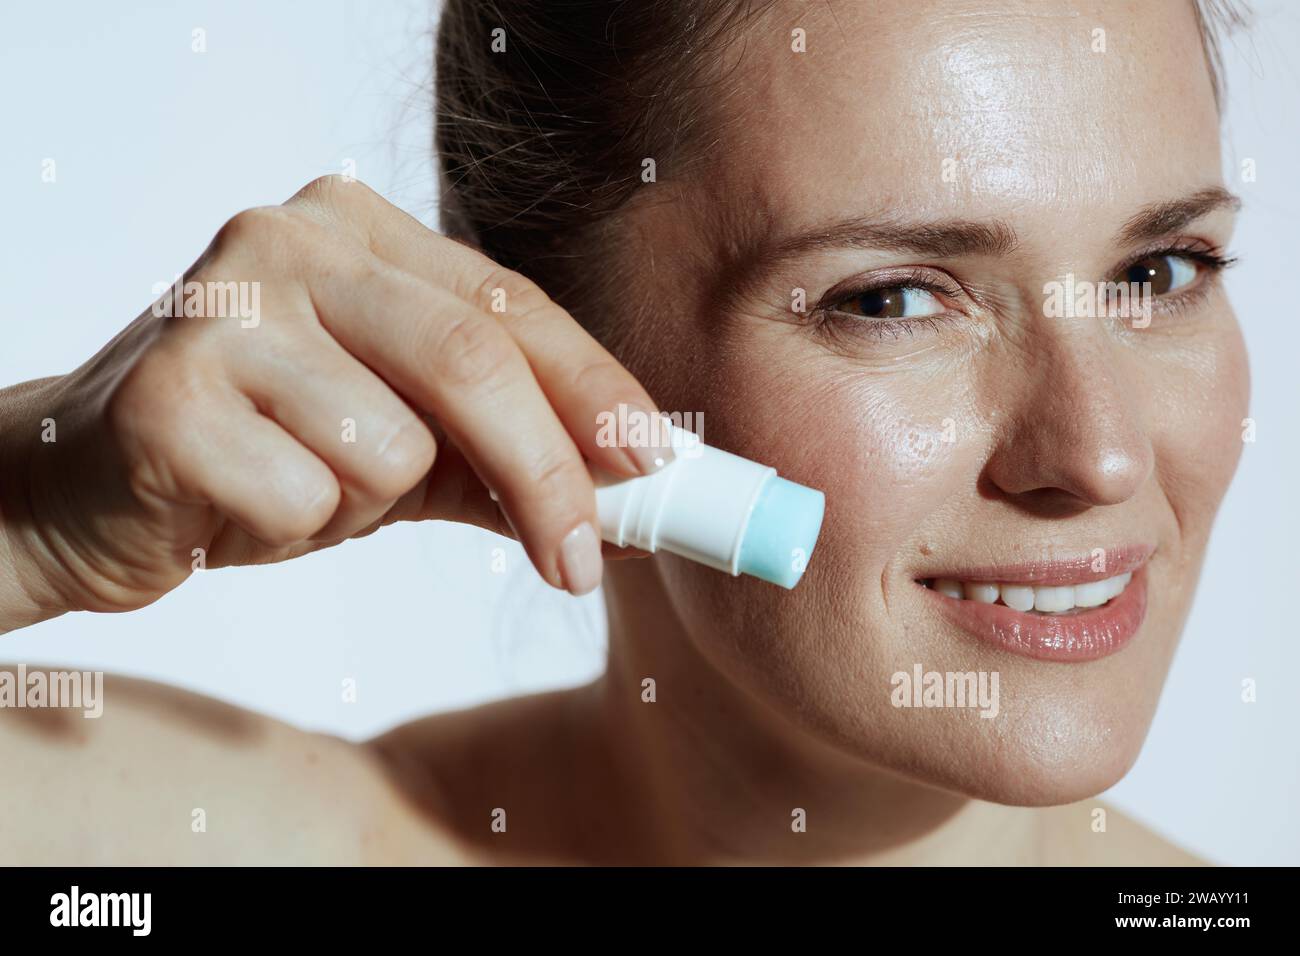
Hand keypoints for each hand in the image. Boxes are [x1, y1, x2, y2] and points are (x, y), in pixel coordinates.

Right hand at [0, 176, 667, 625]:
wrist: (82, 486)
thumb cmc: (260, 454)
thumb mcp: (398, 445)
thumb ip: (500, 457)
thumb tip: (630, 499)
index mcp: (360, 230)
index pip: (510, 308)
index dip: (595, 389)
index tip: (654, 462)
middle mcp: (291, 242)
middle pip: (470, 361)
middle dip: (546, 476)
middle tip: (578, 565)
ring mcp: (224, 307)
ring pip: (390, 446)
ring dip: (369, 504)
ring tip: (301, 490)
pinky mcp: (167, 394)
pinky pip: (307, 498)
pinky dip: (297, 529)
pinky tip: (239, 503)